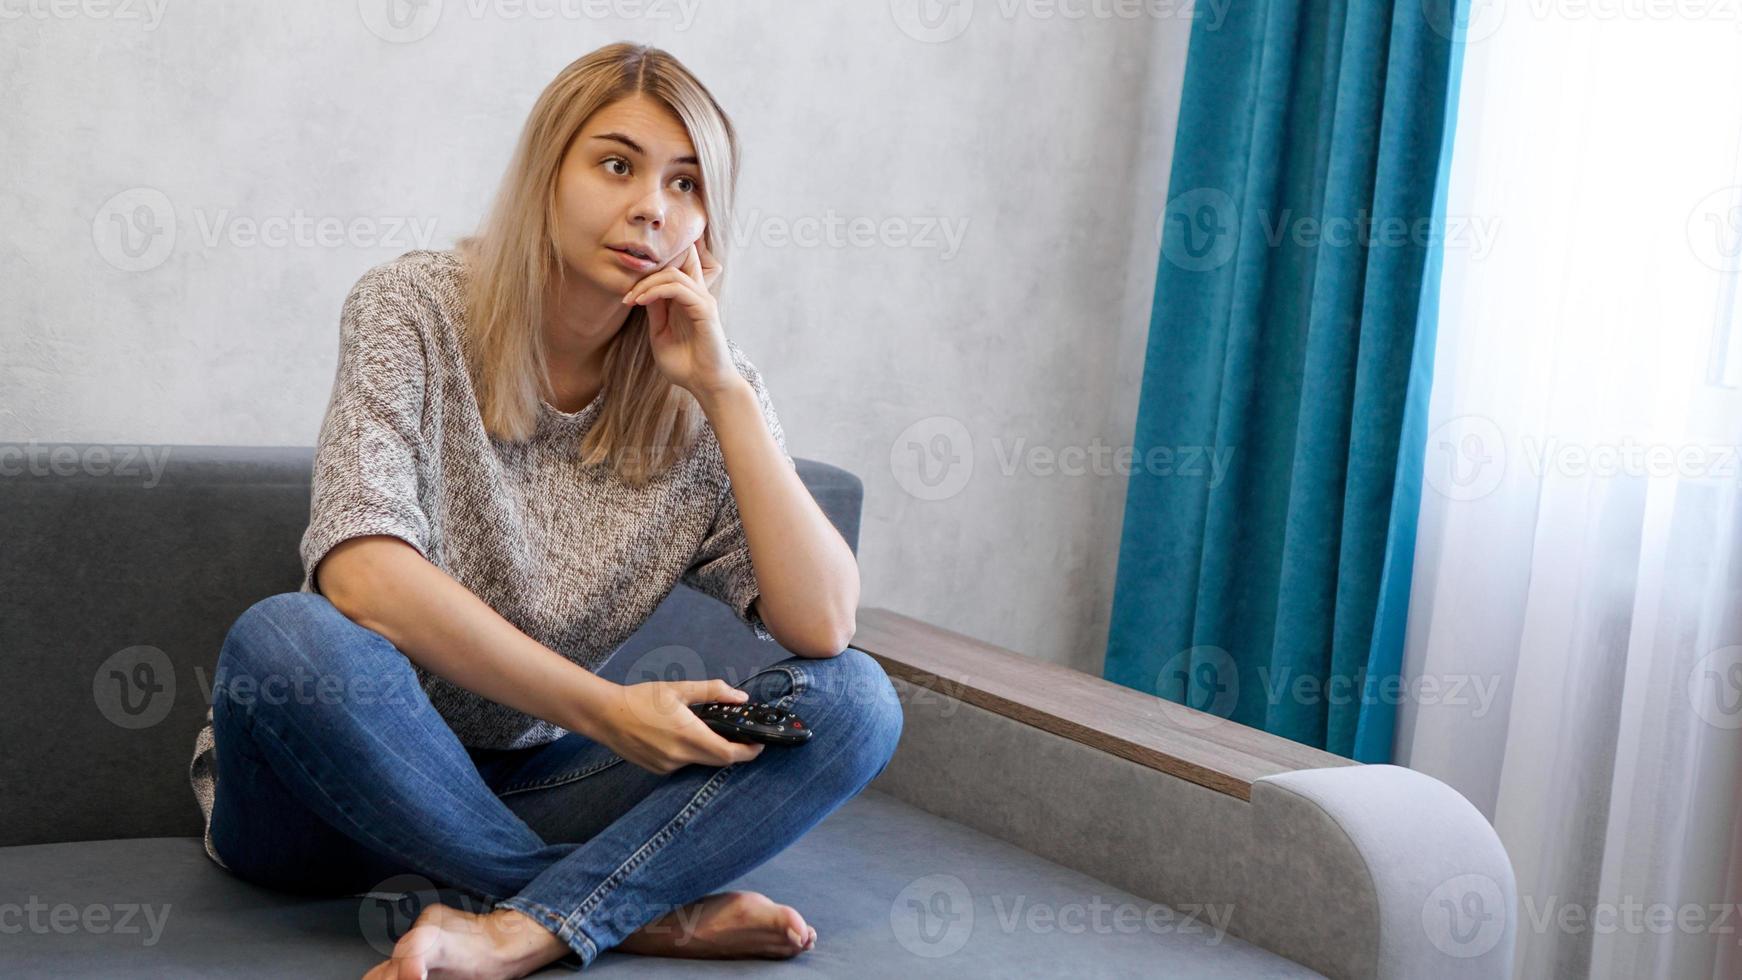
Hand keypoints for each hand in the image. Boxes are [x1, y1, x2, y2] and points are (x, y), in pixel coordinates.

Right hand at [586, 677, 765, 773]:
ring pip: (701, 762)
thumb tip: (740, 696)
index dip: (749, 751)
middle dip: (735, 751)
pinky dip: (691, 753)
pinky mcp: (658, 769)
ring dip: (710, 750)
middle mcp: (680, 756)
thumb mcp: (678, 688)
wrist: (606, 715)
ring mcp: (668, 766)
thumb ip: (712, 691)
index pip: (729, 754)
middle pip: (719, 761)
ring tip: (707, 730)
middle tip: (743, 737)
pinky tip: (682, 736)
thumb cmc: (640, 699)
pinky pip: (684, 764)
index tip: (760, 743)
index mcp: (688, 735)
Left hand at [622, 239, 742, 398]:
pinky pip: (678, 289)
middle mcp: (697, 296)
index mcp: (687, 301)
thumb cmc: (685, 365)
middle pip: (675, 263)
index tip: (627, 292)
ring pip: (672, 274)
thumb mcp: (660, 335)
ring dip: (647, 283)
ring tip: (631, 299)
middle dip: (645, 273)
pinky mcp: (705, 310)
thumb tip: (642, 292)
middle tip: (626, 294)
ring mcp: (702, 301)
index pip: (676, 269)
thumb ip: (655, 312)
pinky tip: (641, 302)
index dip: (652, 269)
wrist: (705, 384)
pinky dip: (656, 291)